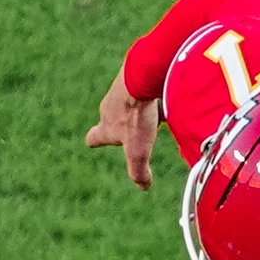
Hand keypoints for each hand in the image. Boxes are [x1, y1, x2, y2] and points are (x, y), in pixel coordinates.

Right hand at [86, 71, 161, 191]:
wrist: (142, 76)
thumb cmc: (136, 115)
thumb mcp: (138, 151)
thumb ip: (139, 171)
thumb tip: (143, 186)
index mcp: (106, 125)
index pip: (95, 136)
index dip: (95, 140)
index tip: (93, 142)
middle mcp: (110, 105)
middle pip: (111, 116)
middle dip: (121, 123)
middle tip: (133, 128)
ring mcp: (121, 87)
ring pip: (128, 100)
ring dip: (139, 107)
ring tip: (154, 112)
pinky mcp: (136, 72)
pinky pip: (143, 85)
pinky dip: (152, 92)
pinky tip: (167, 94)